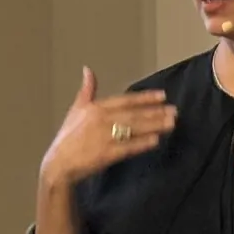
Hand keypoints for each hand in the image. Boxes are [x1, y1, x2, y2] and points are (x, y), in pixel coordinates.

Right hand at [39, 68, 177, 189]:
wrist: (59, 164)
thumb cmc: (69, 137)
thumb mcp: (76, 109)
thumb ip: (87, 90)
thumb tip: (88, 69)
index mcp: (95, 108)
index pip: (125, 100)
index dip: (144, 98)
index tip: (162, 96)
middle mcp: (101, 120)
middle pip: (134, 115)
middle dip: (155, 113)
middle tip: (175, 111)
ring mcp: (104, 137)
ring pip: (134, 129)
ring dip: (154, 126)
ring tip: (171, 124)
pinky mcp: (106, 154)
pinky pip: (128, 147)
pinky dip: (142, 143)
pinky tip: (156, 140)